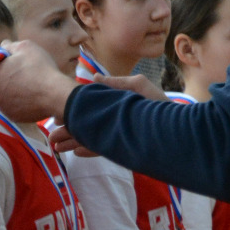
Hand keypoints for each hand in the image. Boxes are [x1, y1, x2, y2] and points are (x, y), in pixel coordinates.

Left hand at [0, 41, 73, 123]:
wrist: (55, 94)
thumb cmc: (39, 68)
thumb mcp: (25, 47)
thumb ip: (8, 45)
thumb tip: (3, 45)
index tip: (8, 62)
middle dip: (0, 78)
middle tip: (17, 74)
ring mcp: (2, 107)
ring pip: (0, 97)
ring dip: (8, 91)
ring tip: (25, 86)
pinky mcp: (13, 117)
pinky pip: (11, 107)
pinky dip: (17, 102)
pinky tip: (29, 96)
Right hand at [48, 74, 164, 155]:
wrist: (177, 133)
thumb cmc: (159, 107)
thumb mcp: (138, 88)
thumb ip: (116, 84)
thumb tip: (92, 76)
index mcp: (114, 104)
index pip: (89, 107)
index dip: (73, 111)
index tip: (57, 115)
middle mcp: (113, 120)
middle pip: (86, 125)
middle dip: (68, 130)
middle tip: (51, 136)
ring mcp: (117, 135)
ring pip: (90, 138)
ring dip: (74, 142)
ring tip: (58, 147)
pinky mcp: (123, 149)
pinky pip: (102, 149)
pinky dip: (89, 150)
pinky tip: (77, 153)